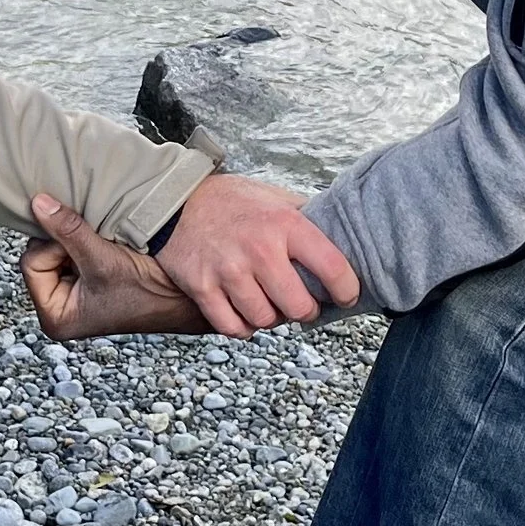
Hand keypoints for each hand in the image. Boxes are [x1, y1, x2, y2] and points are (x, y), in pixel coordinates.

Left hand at [24, 195, 201, 340]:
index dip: (55, 247)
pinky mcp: (85, 280)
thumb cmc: (148, 290)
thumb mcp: (103, 260)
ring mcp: (71, 294)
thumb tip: (38, 203)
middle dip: (64, 243)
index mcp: (55, 317)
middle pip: (39, 255)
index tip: (86, 248)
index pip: (31, 263)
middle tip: (95, 244)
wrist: (185, 296)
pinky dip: (85, 241)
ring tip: (102, 244)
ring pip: (55, 249)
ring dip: (76, 240)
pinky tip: (105, 244)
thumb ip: (68, 231)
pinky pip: (71, 250)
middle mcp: (59, 307)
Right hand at [157, 173, 360, 336]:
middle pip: (299, 307)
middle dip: (305, 311)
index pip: (333, 268)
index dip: (347, 290)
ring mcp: (228, 271)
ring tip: (269, 302)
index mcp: (284, 224)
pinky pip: (233, 328)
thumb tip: (345, 237)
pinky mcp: (202, 287)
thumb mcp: (276, 198)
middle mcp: (259, 249)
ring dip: (271, 318)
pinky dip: (243, 326)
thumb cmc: (233, 202)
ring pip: (265, 321)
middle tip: (302, 304)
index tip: (345, 295)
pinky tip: (244, 310)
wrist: (177, 202)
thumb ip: (308, 218)